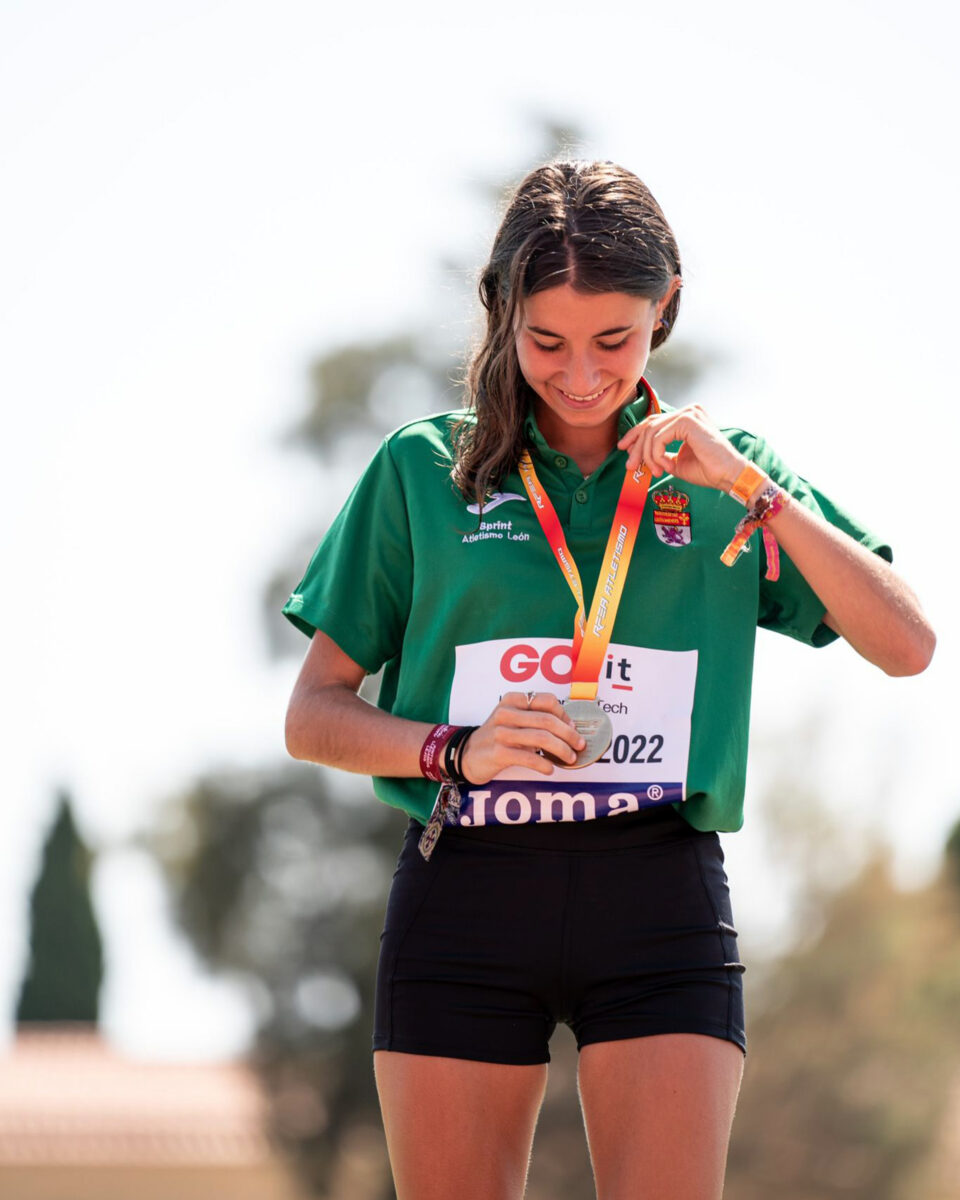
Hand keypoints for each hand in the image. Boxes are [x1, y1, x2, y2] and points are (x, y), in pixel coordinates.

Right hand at [460, 692, 586, 783]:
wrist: (467, 754)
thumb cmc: (497, 736)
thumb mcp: (513, 719)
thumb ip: (536, 718)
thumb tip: (569, 727)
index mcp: (513, 700)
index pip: (547, 701)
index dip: (565, 715)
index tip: (573, 728)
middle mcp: (506, 713)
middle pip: (547, 720)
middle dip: (568, 734)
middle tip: (579, 745)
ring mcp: (501, 732)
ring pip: (541, 738)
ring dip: (561, 749)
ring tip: (569, 758)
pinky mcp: (498, 752)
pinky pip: (528, 757)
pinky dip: (544, 764)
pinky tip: (550, 768)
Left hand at [618, 404, 751, 493]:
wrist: (728, 476)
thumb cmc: (707, 470)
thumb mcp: (676, 461)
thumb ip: (659, 453)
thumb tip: (638, 453)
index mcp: (687, 417)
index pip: (654, 421)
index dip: (635, 435)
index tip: (623, 448)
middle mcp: (688, 411)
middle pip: (649, 424)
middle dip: (636, 446)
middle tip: (630, 466)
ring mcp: (689, 413)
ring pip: (651, 432)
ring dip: (647, 455)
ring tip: (655, 471)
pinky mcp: (688, 421)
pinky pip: (659, 438)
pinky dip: (656, 454)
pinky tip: (666, 467)